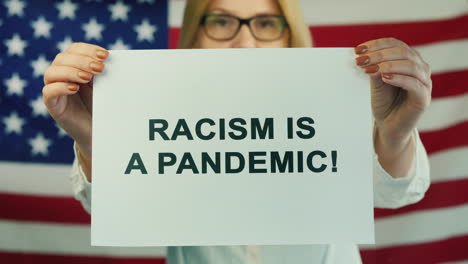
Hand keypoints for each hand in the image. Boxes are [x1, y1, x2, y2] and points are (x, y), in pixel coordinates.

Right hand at [42, 42, 108, 158]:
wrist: (101, 131)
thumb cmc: (104, 106)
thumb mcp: (105, 85)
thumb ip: (104, 72)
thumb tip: (111, 58)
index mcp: (74, 67)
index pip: (74, 50)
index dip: (88, 49)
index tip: (105, 56)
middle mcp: (61, 76)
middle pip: (61, 58)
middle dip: (82, 60)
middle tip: (100, 68)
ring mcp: (55, 90)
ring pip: (51, 72)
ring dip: (70, 71)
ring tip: (88, 78)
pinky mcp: (54, 106)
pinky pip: (48, 92)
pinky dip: (60, 87)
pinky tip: (75, 88)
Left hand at [354, 37, 431, 148]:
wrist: (388, 126)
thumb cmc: (384, 102)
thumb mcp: (376, 82)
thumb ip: (375, 68)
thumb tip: (365, 55)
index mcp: (409, 60)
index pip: (396, 44)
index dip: (377, 44)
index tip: (358, 49)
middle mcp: (420, 68)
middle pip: (403, 52)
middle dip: (380, 54)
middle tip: (362, 60)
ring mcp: (424, 83)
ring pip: (411, 66)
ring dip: (388, 65)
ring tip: (371, 69)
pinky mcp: (424, 98)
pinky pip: (414, 84)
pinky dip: (399, 78)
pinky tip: (384, 78)